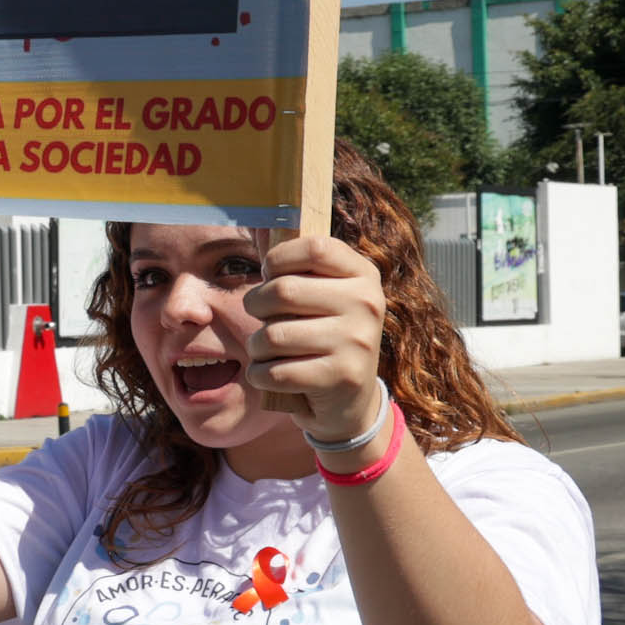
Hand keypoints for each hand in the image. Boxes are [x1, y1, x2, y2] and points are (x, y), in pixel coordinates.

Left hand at [244, 236, 387, 437]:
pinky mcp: (343, 376)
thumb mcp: (320, 297)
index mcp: (363, 275)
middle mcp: (368, 303)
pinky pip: (274, 371)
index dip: (278, 259)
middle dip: (256, 307)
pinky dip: (261, 376)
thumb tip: (259, 221)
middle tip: (263, 319)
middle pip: (282, 291)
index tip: (271, 275)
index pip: (314, 247)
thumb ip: (296, 266)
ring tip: (271, 352)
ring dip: (257, 348)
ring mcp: (358, 341)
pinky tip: (276, 377)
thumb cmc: (320, 338)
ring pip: (272, 335)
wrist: (350, 404)